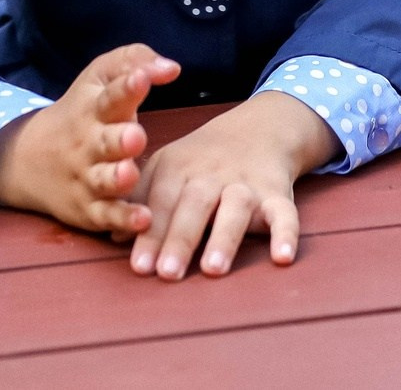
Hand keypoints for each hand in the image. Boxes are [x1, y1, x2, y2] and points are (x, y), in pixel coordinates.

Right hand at [0, 44, 178, 237]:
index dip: (126, 87)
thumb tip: (172, 68)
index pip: (111, 95)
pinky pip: (106, 216)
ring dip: (117, 179)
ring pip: (103, 181)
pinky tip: (143, 219)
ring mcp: (87, 177)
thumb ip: (135, 63)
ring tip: (129, 175)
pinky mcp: (89, 209)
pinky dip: (122, 219)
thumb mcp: (99, 76)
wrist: (29, 158)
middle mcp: (89, 143)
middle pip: (105, 141)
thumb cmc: (83, 110)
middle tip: (135, 136)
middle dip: (120, 139)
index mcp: (95, 108)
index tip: (141, 79)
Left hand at [128, 91, 335, 280]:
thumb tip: (114, 236)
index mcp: (178, 166)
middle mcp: (211, 173)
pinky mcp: (277, 192)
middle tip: (167, 273)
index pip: (161, 201)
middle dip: (180, 238)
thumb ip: (141, 199)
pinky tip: (282, 257)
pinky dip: (286, 234)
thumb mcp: (167, 167)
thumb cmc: (201, 160)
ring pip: (236, 207)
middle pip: (195, 203)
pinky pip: (285, 213)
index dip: (150, 233)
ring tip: (213, 269)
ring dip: (225, 237)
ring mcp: (246, 182)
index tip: (140, 267)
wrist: (259, 128)